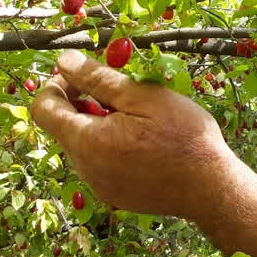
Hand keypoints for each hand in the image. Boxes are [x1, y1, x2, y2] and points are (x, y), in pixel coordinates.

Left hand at [30, 50, 243, 222]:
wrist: (213, 189)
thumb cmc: (185, 138)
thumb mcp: (145, 97)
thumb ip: (98, 79)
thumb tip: (63, 61)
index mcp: (87, 140)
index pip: (43, 108)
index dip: (55, 85)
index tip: (82, 76)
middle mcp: (85, 167)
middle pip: (63, 127)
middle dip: (81, 105)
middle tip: (118, 95)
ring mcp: (99, 185)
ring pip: (82, 146)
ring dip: (98, 127)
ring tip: (136, 121)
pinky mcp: (115, 195)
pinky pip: (99, 165)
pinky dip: (111, 149)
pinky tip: (143, 145)